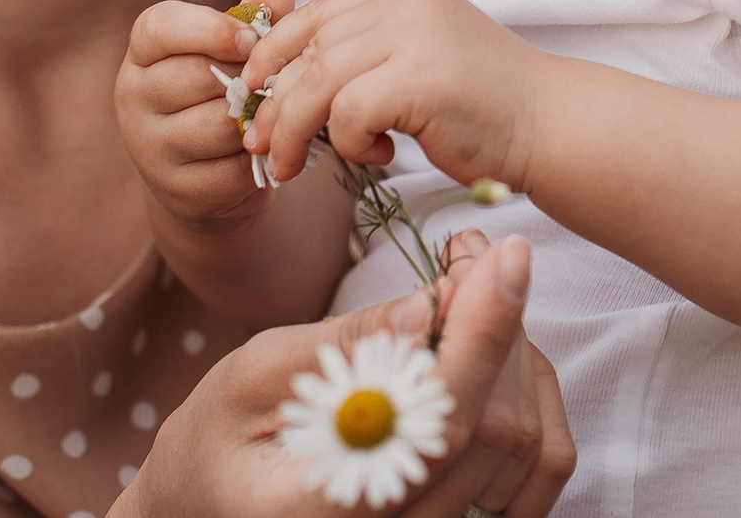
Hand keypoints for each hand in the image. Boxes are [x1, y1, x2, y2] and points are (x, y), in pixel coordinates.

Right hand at [113, 233, 573, 517]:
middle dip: (500, 324)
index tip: (503, 255)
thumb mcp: (255, 376)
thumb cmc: (219, 437)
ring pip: (525, 447)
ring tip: (473, 284)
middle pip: (494, 432)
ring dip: (514, 352)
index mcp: (327, 509)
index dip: (481, 335)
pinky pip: (531, 468)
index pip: (438, 428)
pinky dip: (524, 393)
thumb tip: (432, 305)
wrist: (209, 499)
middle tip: (478, 249)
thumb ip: (345, 346)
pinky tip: (486, 343)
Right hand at [117, 0, 293, 227]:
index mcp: (144, 52)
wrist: (209, 172)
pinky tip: (266, 148)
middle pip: (195, 77)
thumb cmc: (224, 90)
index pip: (159, 28)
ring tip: (271, 113)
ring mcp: (148, 147)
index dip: (209, 28)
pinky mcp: (175, 189)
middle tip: (273, 81)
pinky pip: (230, 168)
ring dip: (254, 119)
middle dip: (245, 78)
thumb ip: (256, 14)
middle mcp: (133, 96)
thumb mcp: (236, 49)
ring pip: (216, 125)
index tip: (250, 38)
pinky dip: (259, 158)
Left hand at [241, 0, 548, 189]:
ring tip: (291, 168)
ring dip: (296, 131)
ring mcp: (415, 36)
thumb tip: (291, 83)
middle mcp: (405, 3)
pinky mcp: (422, 78)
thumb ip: (369, 55)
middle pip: (309, 49)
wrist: (551, 125)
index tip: (253, 91)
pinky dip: (350, 143)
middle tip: (260, 147)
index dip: (274, 52)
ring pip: (319, 82)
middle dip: (274, 103)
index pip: (315, 13)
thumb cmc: (483, 107)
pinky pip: (349, 111)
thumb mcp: (419, 60)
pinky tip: (380, 156)